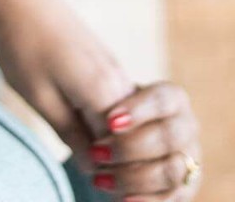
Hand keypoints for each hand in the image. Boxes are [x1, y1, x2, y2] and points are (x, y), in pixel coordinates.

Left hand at [0, 0, 134, 162]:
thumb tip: (93, 167)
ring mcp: (113, 68)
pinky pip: (113, 100)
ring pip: (123, 118)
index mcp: (104, 92)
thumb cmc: (20, 45)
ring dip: (105, 136)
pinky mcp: (103, 60)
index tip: (92, 183)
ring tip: (74, 139)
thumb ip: (70, 134)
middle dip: (112, 158)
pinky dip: (100, 116)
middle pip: (129, 136)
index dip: (107, 171)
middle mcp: (118, 80)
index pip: (121, 150)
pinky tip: (76, 115)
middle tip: (84, 168)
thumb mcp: (39, 97)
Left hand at [86, 83, 201, 200]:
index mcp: (172, 98)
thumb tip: (96, 140)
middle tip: (96, 152)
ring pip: (172, 171)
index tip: (110, 122)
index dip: (138, 111)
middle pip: (170, 137)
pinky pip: (173, 197)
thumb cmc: (104, 103)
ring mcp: (191, 160)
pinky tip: (122, 198)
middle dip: (130, 147)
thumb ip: (97, 107)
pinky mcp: (186, 187)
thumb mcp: (97, 95)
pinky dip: (147, 200)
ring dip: (134, 177)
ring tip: (100, 178)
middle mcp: (187, 128)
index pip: (163, 100)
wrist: (117, 130)